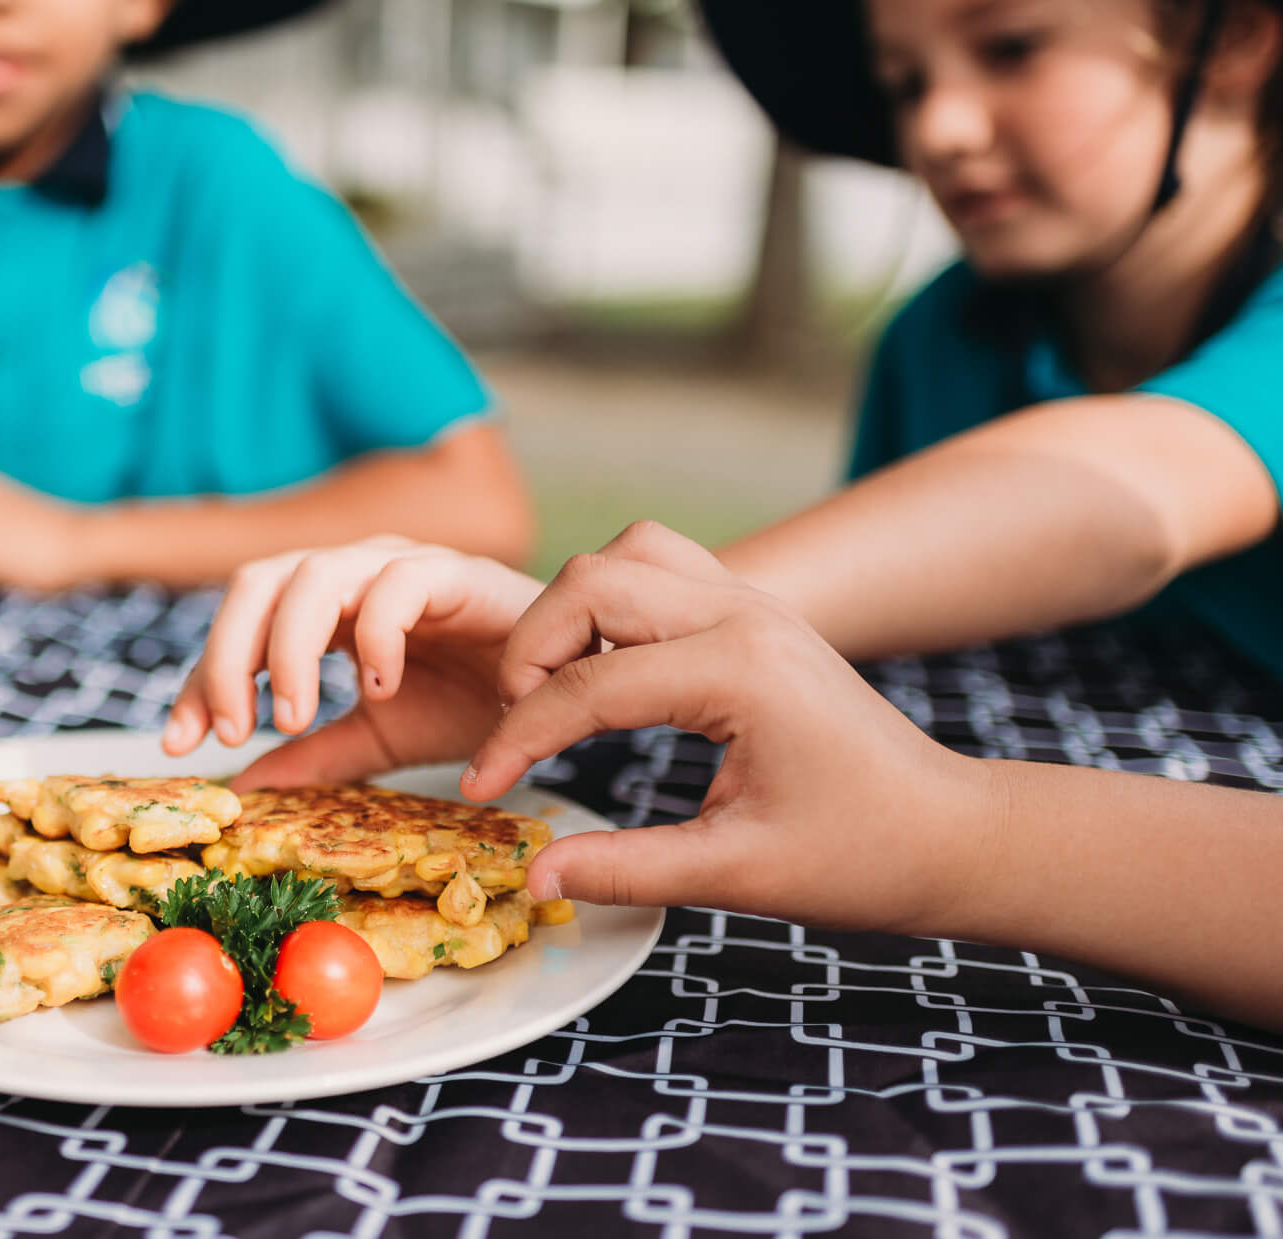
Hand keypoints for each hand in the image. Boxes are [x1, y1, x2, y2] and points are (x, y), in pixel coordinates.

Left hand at [161, 536, 544, 790]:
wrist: (569, 691)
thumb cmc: (477, 701)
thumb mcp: (381, 738)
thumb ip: (316, 755)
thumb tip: (246, 782)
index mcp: (327, 607)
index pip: (241, 624)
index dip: (200, 680)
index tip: (181, 745)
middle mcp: (354, 573)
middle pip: (258, 580)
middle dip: (227, 655)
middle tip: (232, 729)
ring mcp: (401, 564)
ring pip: (313, 573)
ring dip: (289, 649)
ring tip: (293, 716)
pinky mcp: (455, 572)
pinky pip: (397, 584)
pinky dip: (376, 638)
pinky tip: (380, 690)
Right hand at [466, 521, 999, 935]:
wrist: (951, 833)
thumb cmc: (862, 858)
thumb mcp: (738, 875)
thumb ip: (626, 870)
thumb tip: (532, 876)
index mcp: (739, 671)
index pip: (587, 684)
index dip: (518, 739)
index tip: (480, 789)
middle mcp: (744, 613)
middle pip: (590, 581)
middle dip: (530, 652)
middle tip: (518, 730)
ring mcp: (752, 602)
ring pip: (625, 555)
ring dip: (570, 613)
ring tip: (554, 693)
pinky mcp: (754, 612)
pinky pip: (660, 569)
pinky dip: (612, 606)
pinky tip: (605, 674)